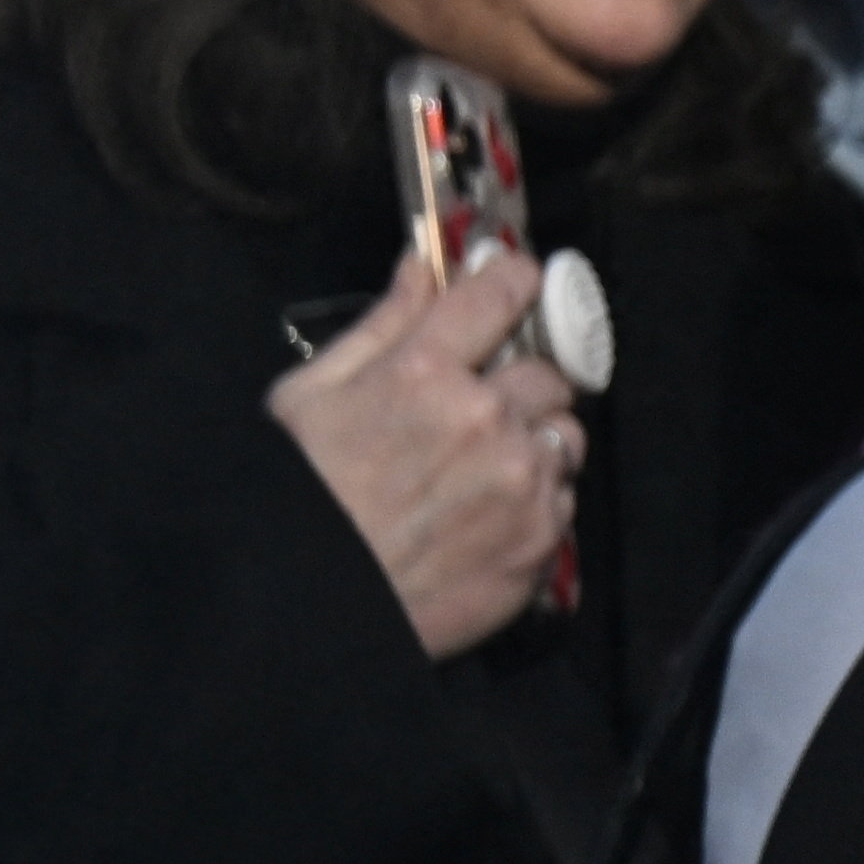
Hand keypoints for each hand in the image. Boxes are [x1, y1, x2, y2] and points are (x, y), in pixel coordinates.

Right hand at [271, 232, 586, 660]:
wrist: (308, 601)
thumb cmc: (300, 492)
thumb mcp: (312, 394)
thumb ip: (384, 323)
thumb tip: (423, 262)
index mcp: (423, 370)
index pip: (502, 291)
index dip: (512, 281)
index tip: (512, 286)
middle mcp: (485, 417)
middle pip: (548, 372)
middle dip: (520, 383)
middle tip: (478, 409)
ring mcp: (521, 479)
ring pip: (564, 435)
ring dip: (534, 442)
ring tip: (477, 471)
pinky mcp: (542, 535)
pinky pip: (564, 495)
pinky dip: (536, 499)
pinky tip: (483, 514)